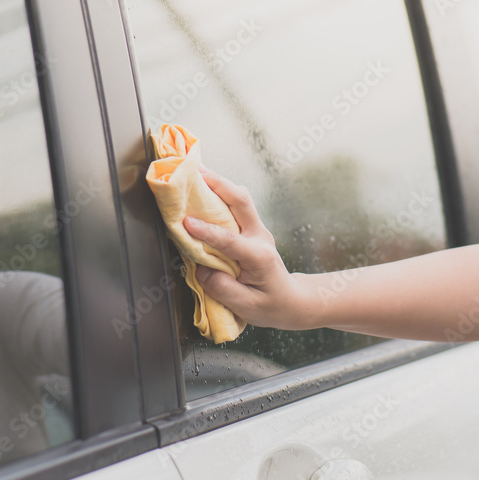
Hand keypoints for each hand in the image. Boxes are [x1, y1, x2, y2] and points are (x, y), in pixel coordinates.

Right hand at [182, 168, 317, 329]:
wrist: (292, 301)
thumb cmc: (272, 306)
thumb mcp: (247, 307)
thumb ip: (222, 288)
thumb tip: (201, 269)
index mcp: (259, 257)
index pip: (229, 240)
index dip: (206, 231)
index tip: (186, 222)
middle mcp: (260, 237)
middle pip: (241, 201)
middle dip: (218, 184)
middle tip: (194, 172)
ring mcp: (257, 230)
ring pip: (240, 198)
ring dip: (219, 184)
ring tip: (196, 173)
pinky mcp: (251, 229)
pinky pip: (236, 206)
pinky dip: (220, 194)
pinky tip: (204, 189)